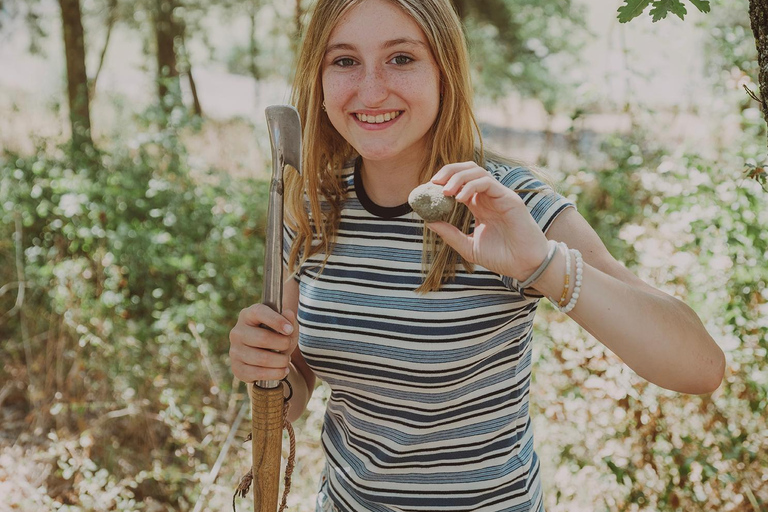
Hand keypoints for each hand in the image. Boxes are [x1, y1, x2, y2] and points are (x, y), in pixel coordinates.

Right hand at [229, 304, 298, 382]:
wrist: (267, 359)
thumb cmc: (277, 337)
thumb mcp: (287, 327)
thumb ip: (289, 320)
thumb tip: (288, 314)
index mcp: (248, 315)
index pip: (259, 313)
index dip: (276, 321)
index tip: (289, 330)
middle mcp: (237, 331)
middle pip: (263, 338)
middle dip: (282, 344)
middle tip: (289, 346)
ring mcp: (235, 350)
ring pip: (262, 358)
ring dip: (281, 361)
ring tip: (286, 360)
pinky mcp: (237, 368)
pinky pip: (258, 373)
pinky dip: (275, 373)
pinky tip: (283, 371)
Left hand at [427, 162, 549, 281]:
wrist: (524, 266)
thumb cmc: (501, 257)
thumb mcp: (468, 246)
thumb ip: (450, 234)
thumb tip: (429, 222)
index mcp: (479, 205)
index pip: (459, 183)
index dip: (443, 182)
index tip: (427, 190)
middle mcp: (488, 197)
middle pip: (467, 170)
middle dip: (448, 171)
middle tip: (433, 183)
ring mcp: (499, 195)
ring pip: (476, 171)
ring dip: (457, 177)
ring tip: (445, 192)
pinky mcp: (509, 198)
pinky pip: (487, 182)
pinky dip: (471, 185)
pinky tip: (460, 198)